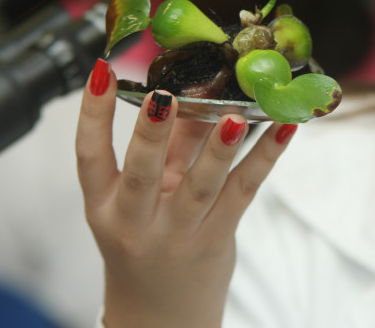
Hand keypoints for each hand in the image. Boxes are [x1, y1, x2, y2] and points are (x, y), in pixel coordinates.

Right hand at [76, 59, 296, 326]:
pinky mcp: (217, 238)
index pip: (89, 157)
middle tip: (163, 95)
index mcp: (106, 206)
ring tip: (233, 118)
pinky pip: (244, 192)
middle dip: (152, 134)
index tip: (101, 71)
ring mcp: (178, 233)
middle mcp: (137, 222)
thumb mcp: (140, 200)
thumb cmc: (147, 243)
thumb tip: (190, 87)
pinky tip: (285, 128)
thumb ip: (163, 148)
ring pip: (199, 187)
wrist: (160, 315)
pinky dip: (265, 157)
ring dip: (217, 150)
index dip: (92, 115)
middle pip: (142, 173)